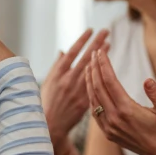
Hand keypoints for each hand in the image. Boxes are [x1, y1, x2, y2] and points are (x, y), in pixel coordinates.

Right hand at [41, 29, 108, 145]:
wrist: (50, 125)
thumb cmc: (46, 101)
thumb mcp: (47, 81)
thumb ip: (57, 66)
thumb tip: (63, 51)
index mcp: (58, 74)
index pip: (73, 52)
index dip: (82, 40)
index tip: (91, 30)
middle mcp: (68, 80)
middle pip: (85, 58)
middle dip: (96, 43)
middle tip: (106, 31)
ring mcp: (77, 91)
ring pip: (93, 70)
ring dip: (101, 56)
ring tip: (109, 43)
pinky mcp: (85, 101)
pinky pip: (95, 85)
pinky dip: (102, 74)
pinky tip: (108, 66)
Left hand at [85, 50, 155, 154]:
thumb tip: (148, 80)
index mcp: (127, 110)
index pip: (110, 81)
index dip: (104, 65)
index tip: (100, 52)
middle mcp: (114, 118)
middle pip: (98, 88)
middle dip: (94, 69)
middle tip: (93, 54)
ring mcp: (109, 127)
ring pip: (93, 100)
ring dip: (89, 82)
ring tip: (89, 67)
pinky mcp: (108, 133)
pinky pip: (94, 113)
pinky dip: (91, 98)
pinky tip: (91, 89)